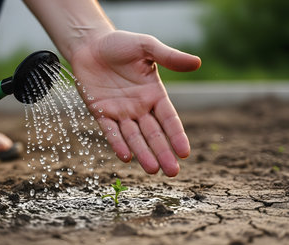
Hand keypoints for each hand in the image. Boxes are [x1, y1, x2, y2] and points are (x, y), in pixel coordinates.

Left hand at [70, 31, 200, 176]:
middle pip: (154, 134)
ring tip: (153, 171)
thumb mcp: (146, 47)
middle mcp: (139, 107)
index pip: (169, 119)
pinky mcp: (101, 112)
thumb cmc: (120, 44)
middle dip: (163, 152)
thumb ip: (169, 56)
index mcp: (154, 94)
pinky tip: (126, 157)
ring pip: (134, 137)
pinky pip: (111, 131)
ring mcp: (121, 112)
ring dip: (143, 153)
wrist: (90, 44)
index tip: (185, 153)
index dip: (176, 135)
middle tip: (172, 172)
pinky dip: (118, 143)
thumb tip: (197, 62)